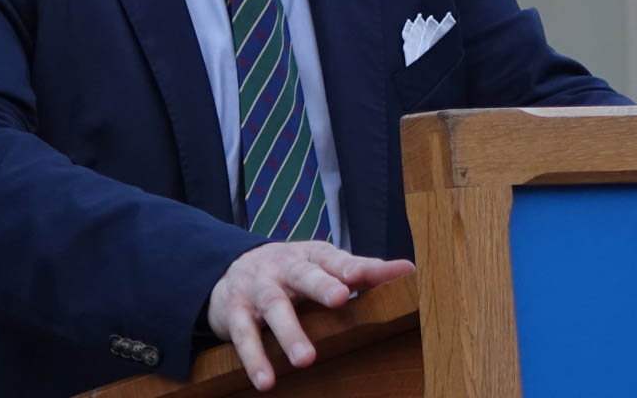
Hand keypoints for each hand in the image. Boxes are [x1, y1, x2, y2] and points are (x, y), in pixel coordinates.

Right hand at [206, 241, 414, 390]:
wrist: (228, 270)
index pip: (334, 259)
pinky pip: (244, 335)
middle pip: (304, 275)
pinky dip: (254, 358)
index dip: (350, 266)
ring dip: (289, 332)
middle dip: (321, 285)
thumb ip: (362, 270)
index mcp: (310, 256)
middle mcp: (284, 268)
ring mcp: (258, 288)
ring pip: (274, 306)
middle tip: (339, 298)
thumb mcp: (322, 266)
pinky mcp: (235, 312)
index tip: (368, 273)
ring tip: (306, 360)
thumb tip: (408, 270)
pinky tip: (266, 381)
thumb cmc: (290, 272)